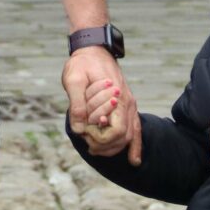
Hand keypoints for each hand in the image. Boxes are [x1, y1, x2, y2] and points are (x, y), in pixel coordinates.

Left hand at [64, 46, 138, 166]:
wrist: (93, 49)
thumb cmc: (83, 63)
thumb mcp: (74, 79)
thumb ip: (77, 104)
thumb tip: (79, 129)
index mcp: (117, 98)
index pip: (116, 131)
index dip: (101, 139)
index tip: (86, 135)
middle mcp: (128, 103)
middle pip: (124, 137)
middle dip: (106, 146)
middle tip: (88, 147)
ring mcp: (130, 105)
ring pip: (131, 136)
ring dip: (115, 148)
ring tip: (97, 151)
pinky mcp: (127, 106)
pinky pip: (136, 129)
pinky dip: (135, 146)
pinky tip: (134, 160)